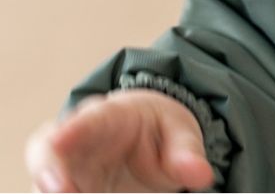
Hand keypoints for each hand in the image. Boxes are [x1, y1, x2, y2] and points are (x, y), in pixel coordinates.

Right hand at [24, 89, 213, 192]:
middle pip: (46, 147)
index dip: (72, 129)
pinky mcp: (66, 189)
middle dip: (48, 169)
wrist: (147, 141)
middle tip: (60, 191)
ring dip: (49, 188)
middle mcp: (77, 141)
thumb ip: (187, 154)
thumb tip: (202, 176)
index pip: (89, 119)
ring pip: (43, 179)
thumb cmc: (160, 131)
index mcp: (110, 116)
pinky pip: (55, 193)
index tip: (61, 140)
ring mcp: (66, 169)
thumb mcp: (180, 135)